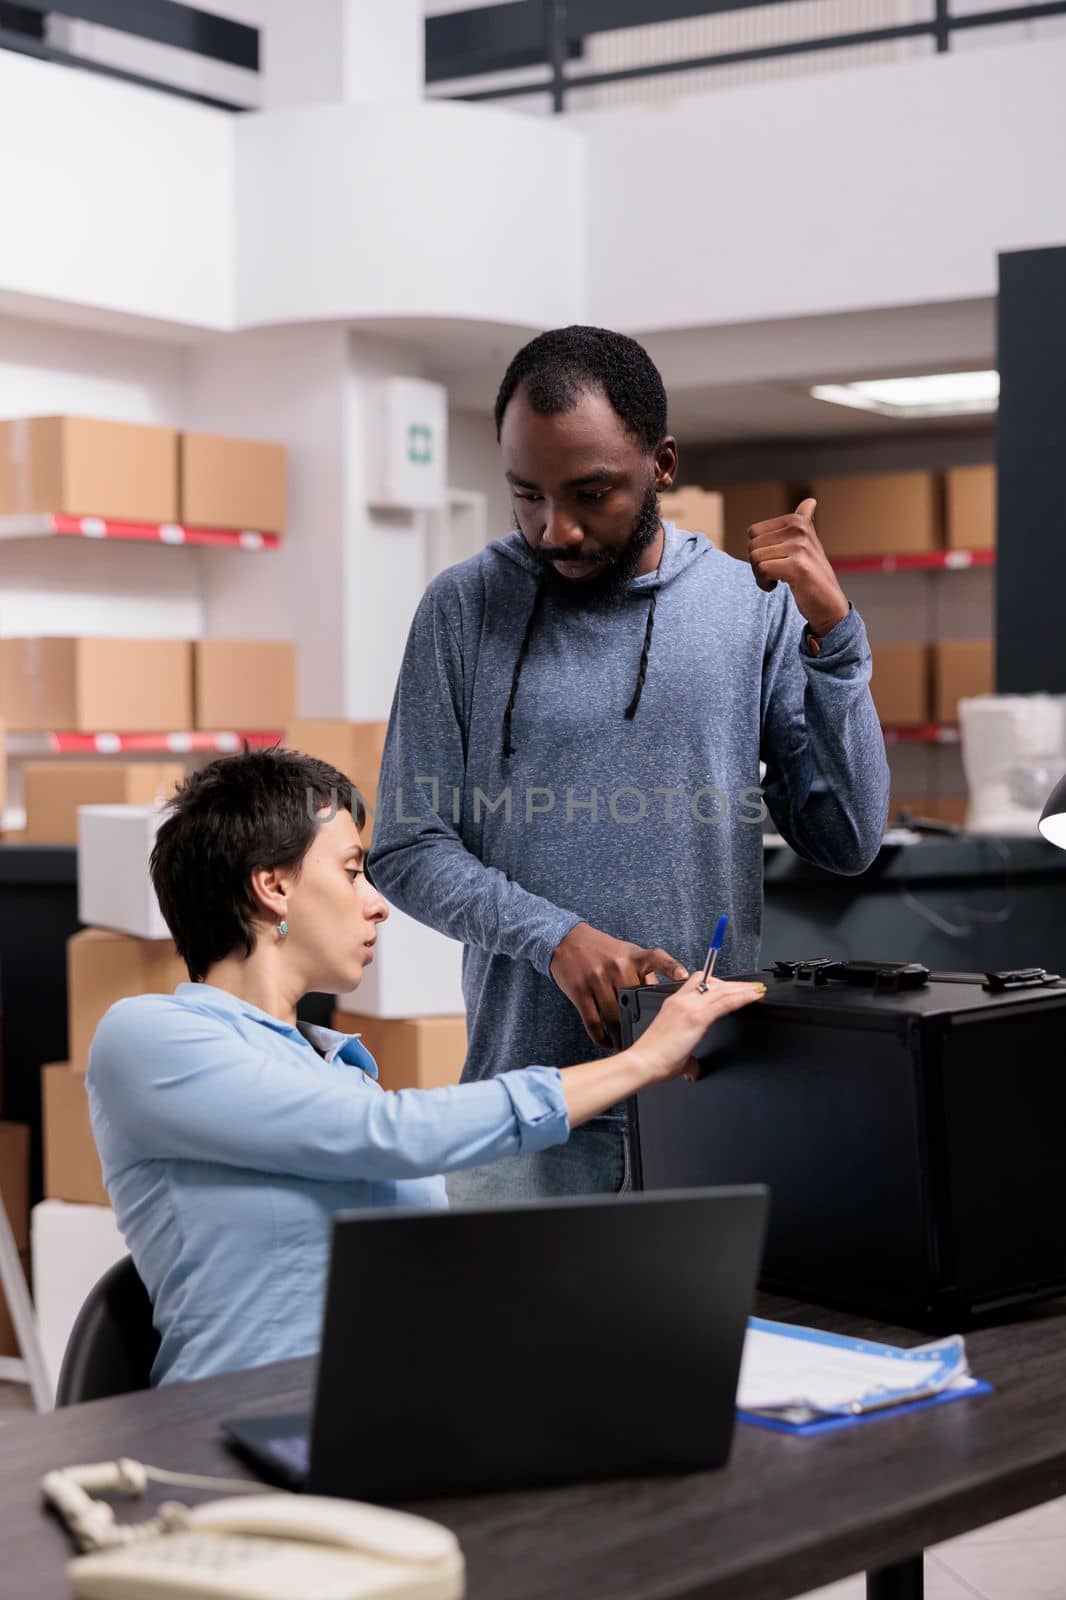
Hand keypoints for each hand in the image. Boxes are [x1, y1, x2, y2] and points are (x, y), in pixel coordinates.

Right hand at [550, 923, 687, 1050]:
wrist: (567, 940)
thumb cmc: (601, 949)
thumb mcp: (626, 952)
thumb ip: (644, 972)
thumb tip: (665, 996)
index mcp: (633, 956)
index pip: (657, 958)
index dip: (672, 967)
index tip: (684, 977)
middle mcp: (617, 966)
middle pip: (633, 1003)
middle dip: (639, 1025)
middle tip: (646, 1042)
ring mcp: (597, 979)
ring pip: (613, 1017)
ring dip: (619, 1037)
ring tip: (624, 1047)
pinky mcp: (580, 991)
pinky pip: (593, 1021)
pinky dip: (601, 1037)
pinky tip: (606, 1042)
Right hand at [629, 973, 766, 1084]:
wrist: (643, 1063)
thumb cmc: (653, 1058)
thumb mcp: (675, 1052)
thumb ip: (688, 1059)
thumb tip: (694, 1069)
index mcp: (674, 1004)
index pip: (699, 983)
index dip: (719, 983)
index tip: (733, 988)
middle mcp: (681, 1000)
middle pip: (714, 982)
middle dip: (735, 985)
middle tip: (752, 987)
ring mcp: (689, 1006)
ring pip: (722, 989)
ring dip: (742, 989)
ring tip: (758, 990)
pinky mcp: (697, 1017)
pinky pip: (725, 1002)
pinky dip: (742, 998)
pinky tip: (754, 997)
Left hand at [748, 498, 849, 639]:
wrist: (828, 604)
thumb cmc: (811, 575)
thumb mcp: (808, 544)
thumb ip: (805, 522)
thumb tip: (810, 501)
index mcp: (797, 521)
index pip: (753, 533)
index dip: (758, 550)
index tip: (775, 560)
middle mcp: (800, 529)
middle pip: (752, 546)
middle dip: (757, 565)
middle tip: (775, 573)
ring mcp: (800, 547)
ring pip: (755, 559)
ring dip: (760, 576)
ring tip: (777, 580)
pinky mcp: (798, 566)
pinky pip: (762, 570)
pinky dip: (764, 583)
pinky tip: (777, 586)